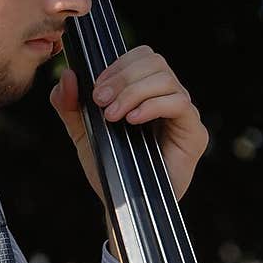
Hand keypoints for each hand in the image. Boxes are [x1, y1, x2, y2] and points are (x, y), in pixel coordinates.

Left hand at [50, 45, 208, 201]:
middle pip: (155, 62)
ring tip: (114, 116)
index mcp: (147, 93)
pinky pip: (178, 103)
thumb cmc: (109, 169)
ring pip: (165, 79)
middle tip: (101, 102)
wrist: (123, 205)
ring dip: (134, 92)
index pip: (142, 57)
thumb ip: (69, 105)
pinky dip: (152, 106)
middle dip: (123, 78)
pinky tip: (133, 121)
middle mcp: (168, 98)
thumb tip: (68, 75)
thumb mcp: (83, 133)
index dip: (118, 65)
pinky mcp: (195, 132)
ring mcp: (184, 115)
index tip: (96, 89)